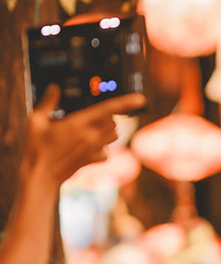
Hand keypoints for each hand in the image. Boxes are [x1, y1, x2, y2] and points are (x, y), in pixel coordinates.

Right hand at [24, 85, 145, 185]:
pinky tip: (89, 147)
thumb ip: (47, 102)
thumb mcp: (35, 122)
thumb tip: (55, 87)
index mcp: (78, 123)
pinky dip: (103, 148)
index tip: (141, 99)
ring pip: (114, 135)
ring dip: (107, 130)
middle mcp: (91, 136)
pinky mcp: (94, 160)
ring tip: (90, 129)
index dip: (126, 102)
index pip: (108, 109)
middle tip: (90, 116)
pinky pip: (107, 151)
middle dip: (107, 116)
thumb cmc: (36, 148)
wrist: (41, 176)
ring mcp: (94, 149)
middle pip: (113, 122)